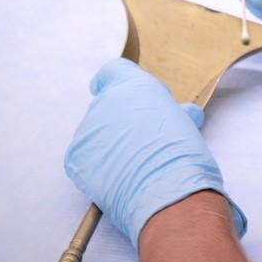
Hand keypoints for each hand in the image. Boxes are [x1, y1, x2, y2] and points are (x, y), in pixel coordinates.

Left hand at [64, 58, 245, 247]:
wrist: (167, 191)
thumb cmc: (183, 154)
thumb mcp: (186, 122)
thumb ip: (173, 112)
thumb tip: (184, 114)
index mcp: (134, 86)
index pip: (113, 71)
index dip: (117, 83)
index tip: (125, 98)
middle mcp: (106, 102)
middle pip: (105, 106)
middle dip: (119, 121)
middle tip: (140, 142)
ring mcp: (87, 130)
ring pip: (94, 133)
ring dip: (108, 145)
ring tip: (131, 166)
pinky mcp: (76, 157)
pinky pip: (85, 157)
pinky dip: (98, 166)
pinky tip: (118, 178)